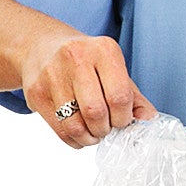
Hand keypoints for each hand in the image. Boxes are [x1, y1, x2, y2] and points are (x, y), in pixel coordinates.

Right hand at [22, 31, 157, 146]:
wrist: (41, 46)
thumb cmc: (86, 63)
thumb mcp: (114, 71)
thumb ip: (134, 98)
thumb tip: (149, 121)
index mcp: (103, 50)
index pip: (119, 96)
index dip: (123, 118)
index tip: (121, 121)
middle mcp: (76, 57)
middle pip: (96, 112)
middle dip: (105, 129)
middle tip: (106, 127)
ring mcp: (52, 74)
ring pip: (75, 125)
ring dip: (89, 137)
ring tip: (93, 132)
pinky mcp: (35, 92)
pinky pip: (60, 130)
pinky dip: (75, 139)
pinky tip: (79, 132)